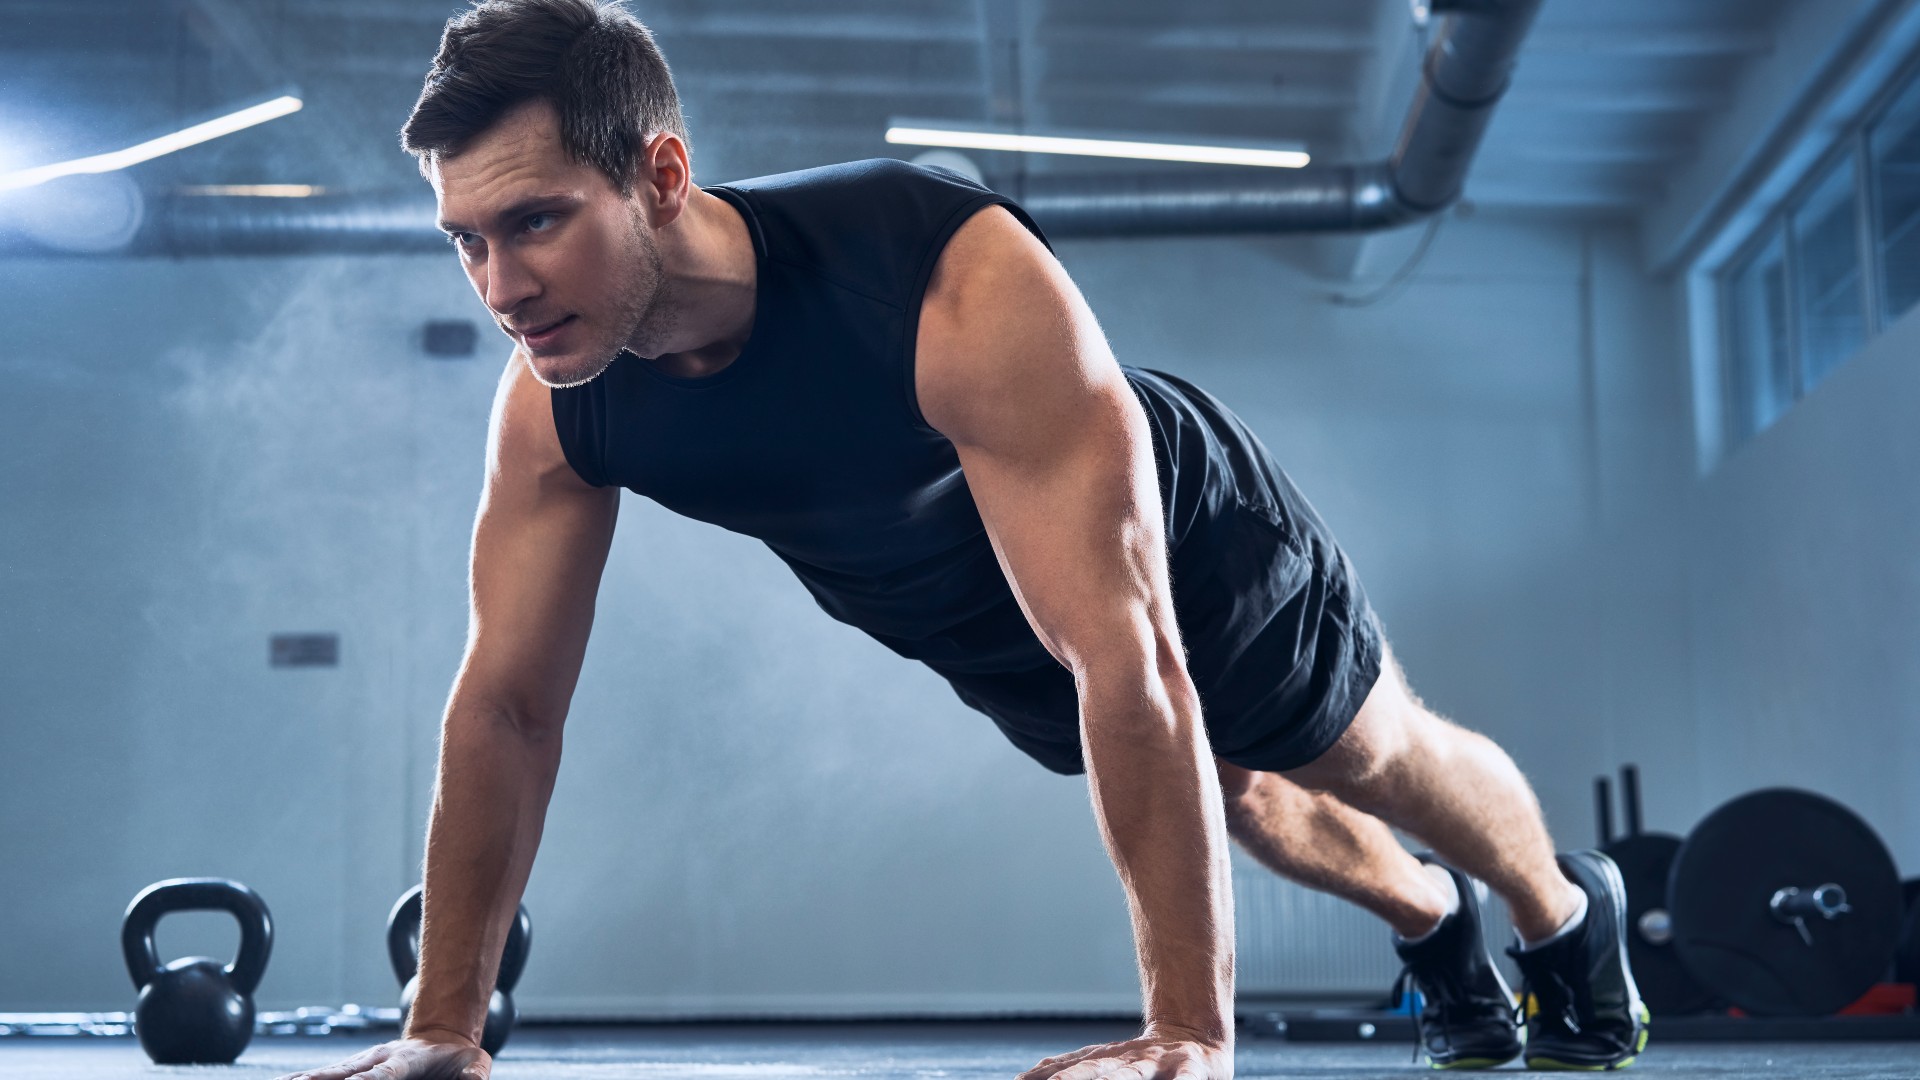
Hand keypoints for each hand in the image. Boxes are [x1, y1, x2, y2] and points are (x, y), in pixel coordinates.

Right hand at [272, 1030, 488, 1079]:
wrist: (444, 1038)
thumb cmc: (459, 1060)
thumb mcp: (474, 1066)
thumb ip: (472, 1076)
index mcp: (405, 1061)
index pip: (382, 1076)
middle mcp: (377, 1060)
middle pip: (344, 1074)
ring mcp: (362, 1063)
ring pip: (328, 1074)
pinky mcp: (353, 1070)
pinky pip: (325, 1076)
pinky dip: (303, 1079)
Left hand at [1017, 1028, 1230, 1079]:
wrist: (1193, 1035)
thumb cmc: (1140, 1059)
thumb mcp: (1102, 1060)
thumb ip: (1066, 1066)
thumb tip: (1022, 1078)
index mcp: (1104, 1060)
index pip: (1071, 1069)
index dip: (1046, 1076)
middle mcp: (1127, 1060)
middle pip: (1096, 1071)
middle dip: (1073, 1079)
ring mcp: (1157, 1063)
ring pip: (1133, 1074)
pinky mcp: (1190, 1069)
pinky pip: (1185, 1079)